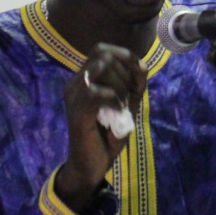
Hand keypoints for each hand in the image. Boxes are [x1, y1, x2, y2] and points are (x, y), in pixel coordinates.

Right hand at [55, 43, 146, 212]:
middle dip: (125, 73)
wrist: (91, 165)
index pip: (101, 49)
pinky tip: (118, 111)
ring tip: (122, 104)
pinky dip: (114, 98)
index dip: (124, 56)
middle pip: (103, 55)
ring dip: (120, 84)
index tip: (138, 76)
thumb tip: (142, 65)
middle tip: (128, 96)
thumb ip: (134, 84)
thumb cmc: (108, 134)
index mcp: (84, 78)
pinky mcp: (77, 111)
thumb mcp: (127, 104)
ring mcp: (73, 95)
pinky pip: (97, 91)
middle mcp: (74, 82)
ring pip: (100, 68)